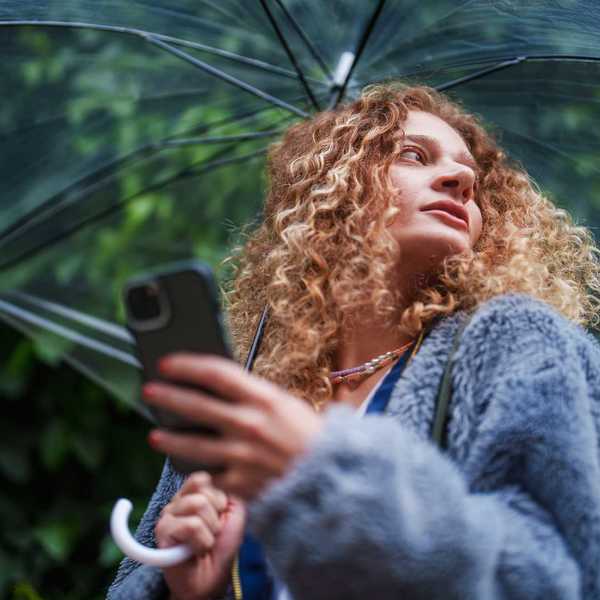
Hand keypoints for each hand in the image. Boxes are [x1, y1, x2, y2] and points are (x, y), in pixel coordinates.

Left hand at [143, 354, 322, 500]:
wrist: (332, 477)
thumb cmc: (310, 435)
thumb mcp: (285, 404)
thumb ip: (253, 395)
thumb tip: (218, 384)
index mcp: (264, 398)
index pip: (216, 373)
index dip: (187, 366)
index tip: (168, 363)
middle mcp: (250, 424)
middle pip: (196, 406)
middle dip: (168, 396)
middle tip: (149, 391)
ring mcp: (243, 456)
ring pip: (192, 446)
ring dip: (169, 439)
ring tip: (154, 435)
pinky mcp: (241, 484)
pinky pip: (209, 476)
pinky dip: (195, 472)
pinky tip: (183, 468)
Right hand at [156, 472, 245, 599]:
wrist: (211, 579)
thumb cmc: (221, 547)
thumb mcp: (235, 515)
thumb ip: (230, 492)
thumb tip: (223, 479)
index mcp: (192, 494)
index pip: (202, 478)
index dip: (218, 498)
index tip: (219, 516)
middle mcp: (177, 502)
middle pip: (203, 492)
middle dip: (216, 518)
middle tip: (211, 534)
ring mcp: (167, 516)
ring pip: (198, 505)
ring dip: (210, 531)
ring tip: (203, 543)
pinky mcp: (162, 533)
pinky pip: (191, 525)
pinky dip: (202, 542)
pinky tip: (195, 551)